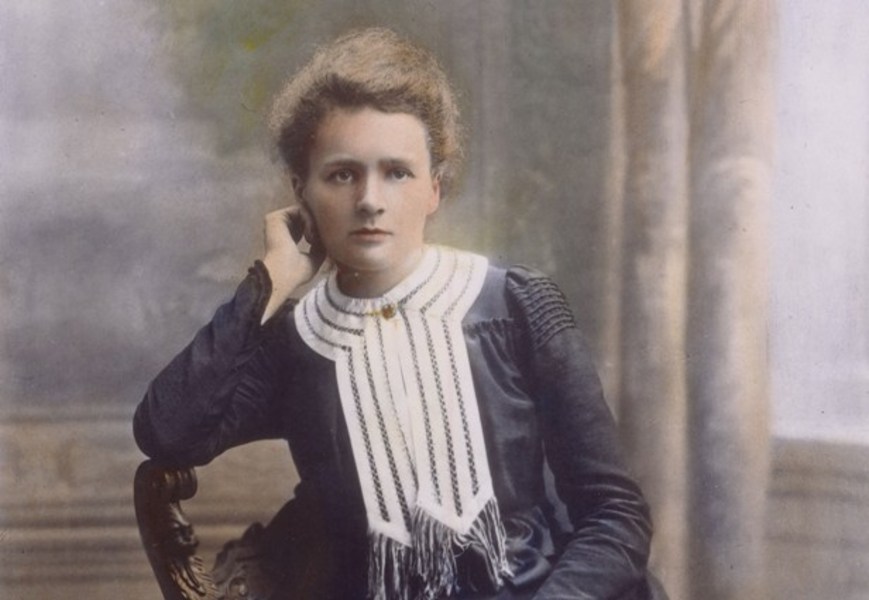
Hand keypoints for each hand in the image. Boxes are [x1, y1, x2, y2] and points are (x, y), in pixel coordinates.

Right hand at [260, 205, 325, 322]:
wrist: (285, 273)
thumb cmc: (297, 273)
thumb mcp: (314, 259)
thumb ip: (320, 246)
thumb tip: (328, 238)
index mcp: (286, 240)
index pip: (305, 228)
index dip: (318, 231)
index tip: (324, 242)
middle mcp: (279, 229)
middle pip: (305, 217)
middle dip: (317, 225)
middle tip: (320, 239)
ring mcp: (276, 222)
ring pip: (304, 213)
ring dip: (314, 224)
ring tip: (313, 240)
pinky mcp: (274, 217)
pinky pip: (299, 210)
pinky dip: (308, 220)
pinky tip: (309, 235)